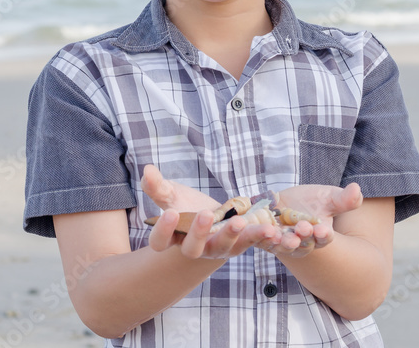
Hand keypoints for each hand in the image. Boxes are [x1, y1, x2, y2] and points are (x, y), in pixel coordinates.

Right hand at [140, 164, 282, 259]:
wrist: (212, 216)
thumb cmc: (186, 206)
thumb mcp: (172, 194)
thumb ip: (158, 186)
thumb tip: (147, 171)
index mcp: (173, 237)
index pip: (161, 242)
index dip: (164, 231)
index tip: (170, 213)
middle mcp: (194, 248)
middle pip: (192, 249)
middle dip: (199, 233)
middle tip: (205, 214)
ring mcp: (217, 248)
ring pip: (223, 247)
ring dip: (231, 235)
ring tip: (238, 221)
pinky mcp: (238, 244)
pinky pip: (249, 242)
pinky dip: (260, 236)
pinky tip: (271, 230)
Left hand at [262, 183, 363, 258]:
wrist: (285, 204)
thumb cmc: (312, 202)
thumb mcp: (329, 197)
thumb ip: (344, 199)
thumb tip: (357, 190)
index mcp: (320, 236)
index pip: (324, 238)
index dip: (324, 235)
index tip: (323, 230)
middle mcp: (302, 243)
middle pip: (303, 244)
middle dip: (303, 237)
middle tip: (303, 229)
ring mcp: (282, 242)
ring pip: (283, 245)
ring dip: (283, 241)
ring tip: (283, 236)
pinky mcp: (264, 237)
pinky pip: (262, 239)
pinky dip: (262, 236)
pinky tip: (264, 230)